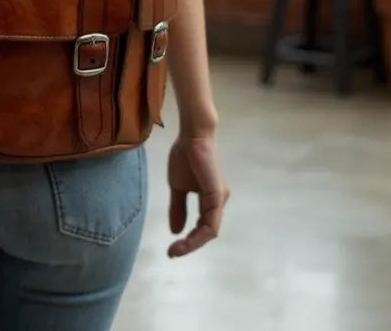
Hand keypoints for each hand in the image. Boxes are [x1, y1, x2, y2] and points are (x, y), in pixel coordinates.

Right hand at [166, 134, 228, 257]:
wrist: (192, 136)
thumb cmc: (185, 156)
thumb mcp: (177, 186)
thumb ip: (178, 208)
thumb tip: (175, 231)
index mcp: (210, 200)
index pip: (202, 227)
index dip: (188, 240)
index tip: (171, 249)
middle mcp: (218, 202)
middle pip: (206, 232)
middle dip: (190, 246)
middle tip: (172, 253)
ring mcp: (219, 200)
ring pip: (210, 231)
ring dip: (193, 243)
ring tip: (177, 249)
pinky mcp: (217, 196)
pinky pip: (210, 224)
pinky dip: (199, 235)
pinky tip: (187, 239)